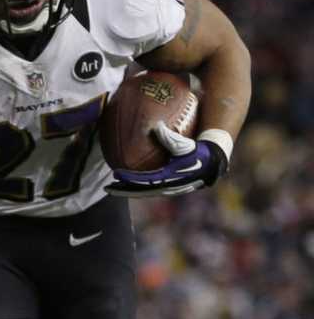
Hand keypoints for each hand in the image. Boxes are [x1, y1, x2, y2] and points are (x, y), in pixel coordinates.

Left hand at [105, 121, 226, 196]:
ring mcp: (167, 189)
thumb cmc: (197, 151)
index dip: (130, 179)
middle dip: (123, 190)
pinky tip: (124, 181)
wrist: (211, 162)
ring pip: (143, 192)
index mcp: (170, 178)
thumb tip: (156, 126)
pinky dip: (136, 186)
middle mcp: (167, 187)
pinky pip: (148, 188)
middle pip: (141, 191)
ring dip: (128, 190)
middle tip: (106, 188)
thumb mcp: (184, 145)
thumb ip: (170, 137)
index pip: (145, 181)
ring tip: (112, 187)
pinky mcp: (167, 187)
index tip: (115, 174)